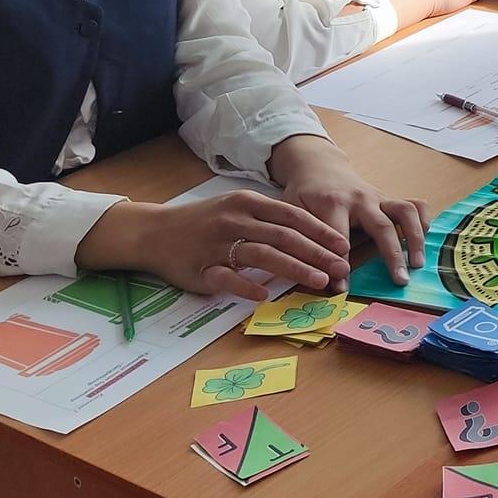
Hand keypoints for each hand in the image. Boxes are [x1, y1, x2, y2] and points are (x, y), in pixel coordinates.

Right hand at [75, 191, 349, 301]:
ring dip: (294, 269)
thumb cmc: (203, 221)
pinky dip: (246, 286)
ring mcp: (218, 244)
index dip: (320, 232)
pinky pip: (227, 278)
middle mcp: (235, 220)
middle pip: (284, 237)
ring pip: (262, 255)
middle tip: (341, 268)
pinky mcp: (201, 268)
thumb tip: (310, 237)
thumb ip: (268, 219)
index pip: (292, 216)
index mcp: (247, 203)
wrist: (154, 231)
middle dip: (317, 253)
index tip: (343, 246)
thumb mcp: (237, 209)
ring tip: (319, 282)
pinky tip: (265, 295)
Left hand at [266, 134, 428, 285]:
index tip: (342, 289)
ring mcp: (379, 197)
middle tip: (400, 281)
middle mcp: (361, 198)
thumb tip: (311, 274)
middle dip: (392, 254)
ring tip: (417, 264)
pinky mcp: (390, 198)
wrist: (319, 167)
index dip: (340, 263)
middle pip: (382, 226)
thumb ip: (302, 240)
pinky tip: (424, 241)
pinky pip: (414, 205)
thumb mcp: (293, 213)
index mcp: (333, 203)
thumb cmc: (304, 195)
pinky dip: (423, 221)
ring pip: (405, 212)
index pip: (338, 237)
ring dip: (415, 238)